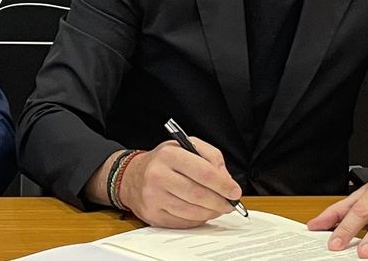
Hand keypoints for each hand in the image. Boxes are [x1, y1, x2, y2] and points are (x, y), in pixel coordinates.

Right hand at [118, 138, 242, 228]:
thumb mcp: (186, 146)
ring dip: (210, 212)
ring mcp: (153, 196)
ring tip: (218, 208)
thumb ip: (210, 156)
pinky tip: (202, 213)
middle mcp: (158, 175)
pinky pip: (182, 222)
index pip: (203, 171)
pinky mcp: (152, 214)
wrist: (132, 176)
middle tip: (230, 203)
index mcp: (169, 154)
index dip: (223, 184)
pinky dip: (197, 219)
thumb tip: (226, 179)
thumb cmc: (163, 161)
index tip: (234, 191)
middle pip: (198, 194)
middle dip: (219, 201)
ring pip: (191, 210)